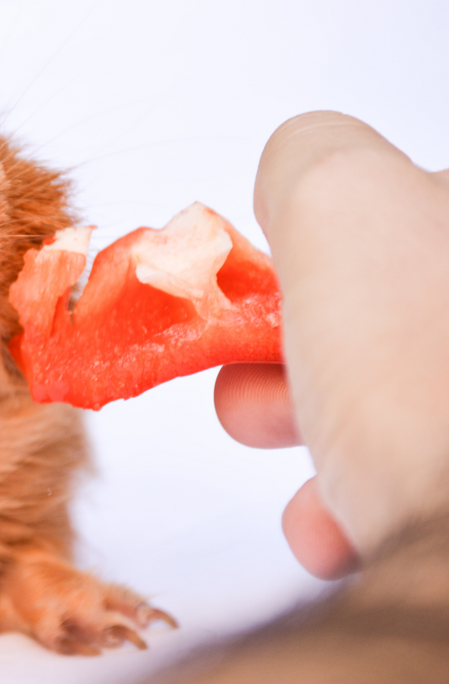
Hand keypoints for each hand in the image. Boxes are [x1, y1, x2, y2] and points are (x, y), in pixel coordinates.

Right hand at [214, 112, 448, 577]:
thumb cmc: (428, 385)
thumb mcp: (345, 205)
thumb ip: (311, 158)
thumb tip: (292, 177)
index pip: (408, 212)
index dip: (323, 247)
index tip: (267, 289)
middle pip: (394, 313)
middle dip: (298, 343)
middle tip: (256, 374)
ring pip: (399, 401)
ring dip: (312, 422)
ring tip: (276, 447)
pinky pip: (418, 482)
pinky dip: (356, 498)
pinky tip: (332, 525)